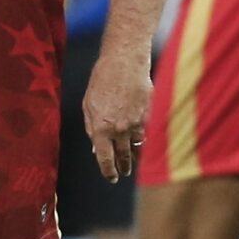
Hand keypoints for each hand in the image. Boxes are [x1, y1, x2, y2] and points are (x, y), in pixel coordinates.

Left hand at [83, 45, 151, 181]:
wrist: (124, 62)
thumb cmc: (102, 80)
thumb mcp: (89, 105)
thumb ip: (92, 128)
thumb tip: (97, 147)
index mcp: (102, 128)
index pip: (105, 159)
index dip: (108, 171)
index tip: (111, 177)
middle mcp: (121, 129)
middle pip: (124, 156)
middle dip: (123, 167)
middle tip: (123, 173)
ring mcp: (138, 123)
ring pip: (139, 148)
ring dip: (136, 157)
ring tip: (135, 162)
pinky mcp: (150, 114)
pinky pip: (149, 133)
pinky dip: (147, 140)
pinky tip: (145, 144)